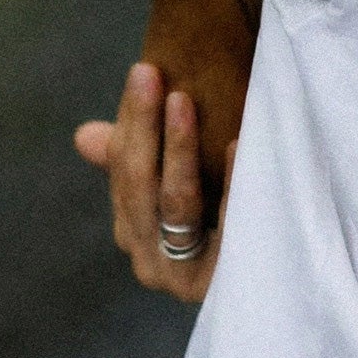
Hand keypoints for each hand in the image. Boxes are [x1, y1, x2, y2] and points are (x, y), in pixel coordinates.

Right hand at [75, 61, 235, 303]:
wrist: (274, 285)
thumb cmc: (217, 225)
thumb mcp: (173, 189)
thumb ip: (134, 161)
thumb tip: (83, 136)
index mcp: (133, 232)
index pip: (121, 170)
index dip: (130, 121)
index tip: (143, 71)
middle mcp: (150, 260)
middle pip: (140, 185)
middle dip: (144, 126)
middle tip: (153, 75)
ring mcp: (186, 276)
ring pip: (175, 204)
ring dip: (177, 148)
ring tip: (184, 100)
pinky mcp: (226, 281)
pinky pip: (227, 225)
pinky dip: (230, 182)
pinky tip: (237, 144)